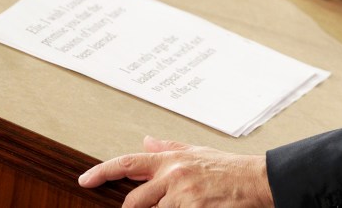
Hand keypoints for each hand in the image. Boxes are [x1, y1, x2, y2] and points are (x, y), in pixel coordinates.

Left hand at [78, 135, 272, 207]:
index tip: (85, 180)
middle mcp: (173, 176)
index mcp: (171, 160)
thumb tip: (146, 140)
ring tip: (187, 203)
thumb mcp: (197, 153)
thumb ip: (169, 148)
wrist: (256, 180)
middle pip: (134, 201)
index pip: (128, 163)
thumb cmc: (229, 169)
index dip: (102, 172)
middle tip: (155, 207)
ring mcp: (182, 196)